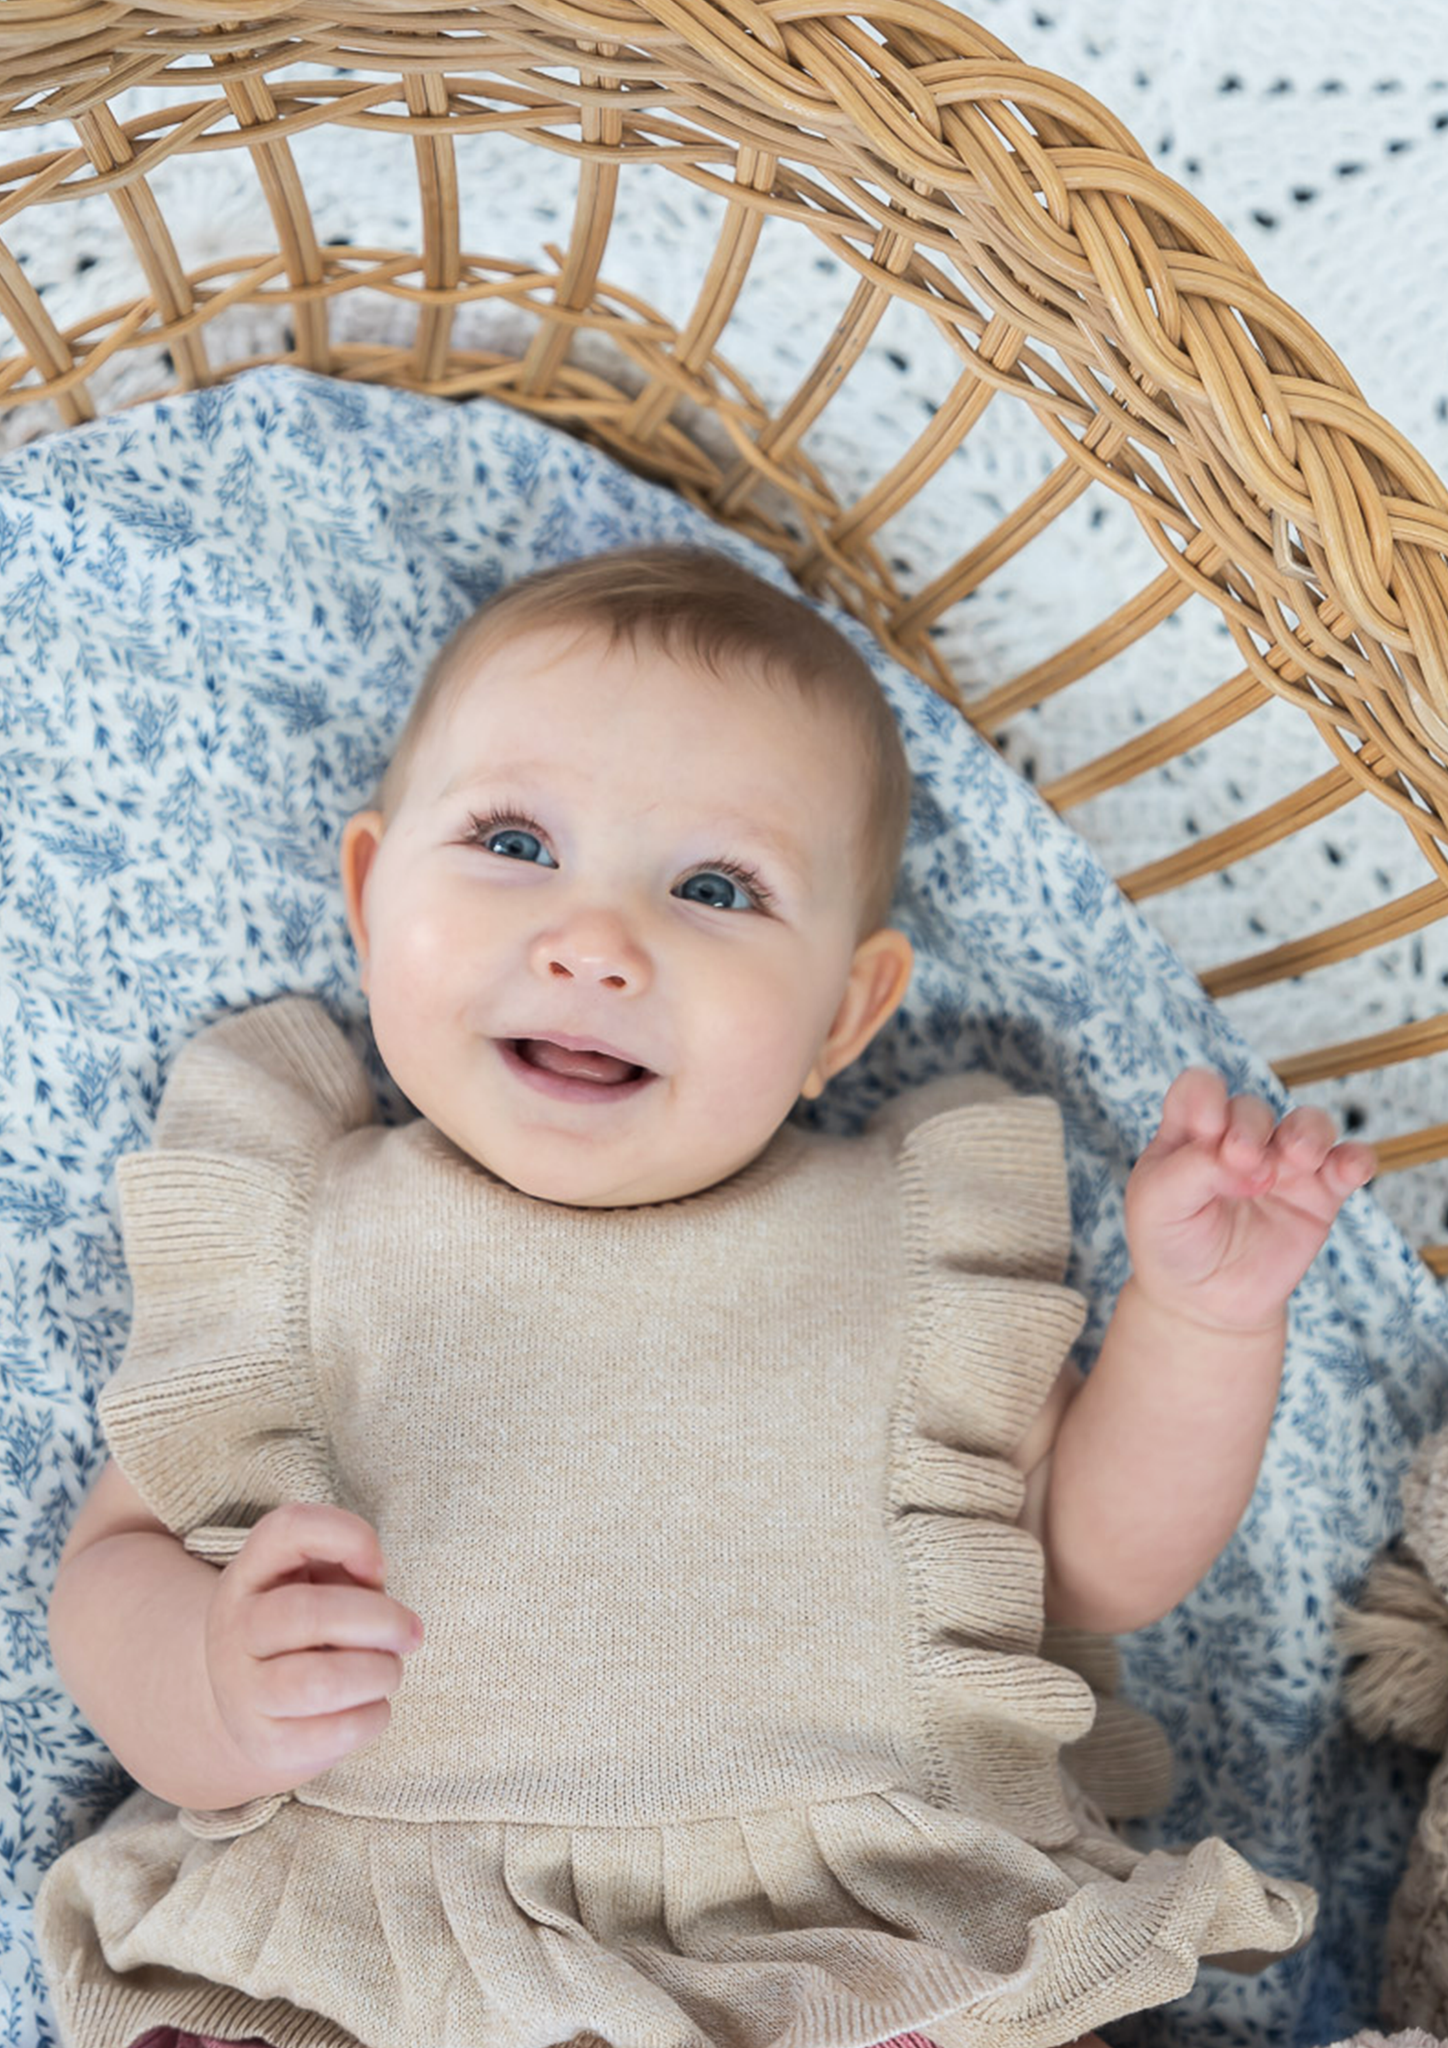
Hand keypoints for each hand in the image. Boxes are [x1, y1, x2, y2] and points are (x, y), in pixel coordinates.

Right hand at [203, 1503, 423, 1798]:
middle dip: (380, 1620)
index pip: (287, 1529)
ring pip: (318, 1682)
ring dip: (378, 1673)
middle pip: (307, 1613)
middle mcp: (235, 1628)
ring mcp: (242, 1690)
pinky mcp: (265, 1744)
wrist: (249, 1708)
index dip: (346, 1535)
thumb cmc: (305, 1631)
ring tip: (390, 1671)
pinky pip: (332, 1734)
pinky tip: (373, 1706)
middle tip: (410, 1633)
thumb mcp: (317, 1582)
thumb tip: (374, 1575)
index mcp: (251, 1573)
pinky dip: (372, 1717)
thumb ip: (347, 1565)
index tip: (379, 1566)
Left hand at [1125, 1069, 1375, 1333]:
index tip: (1208, 1128)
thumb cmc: (1172, 1245)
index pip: (1200, 1089)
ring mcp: (1281, 1166)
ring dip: (1307, 1132)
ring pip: (1307, 1124)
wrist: (1205, 1304)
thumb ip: (1192, 1169)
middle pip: (1253, 1108)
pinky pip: (1348, 1163)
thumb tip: (1243, 1158)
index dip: (1206, 1095)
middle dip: (1250, 1128)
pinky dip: (1356, 1159)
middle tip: (1244, 1163)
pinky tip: (1349, 1171)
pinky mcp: (1318, 1195)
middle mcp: (1238, 1141)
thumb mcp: (1157, 1205)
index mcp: (1189, 1134)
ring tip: (1297, 1160)